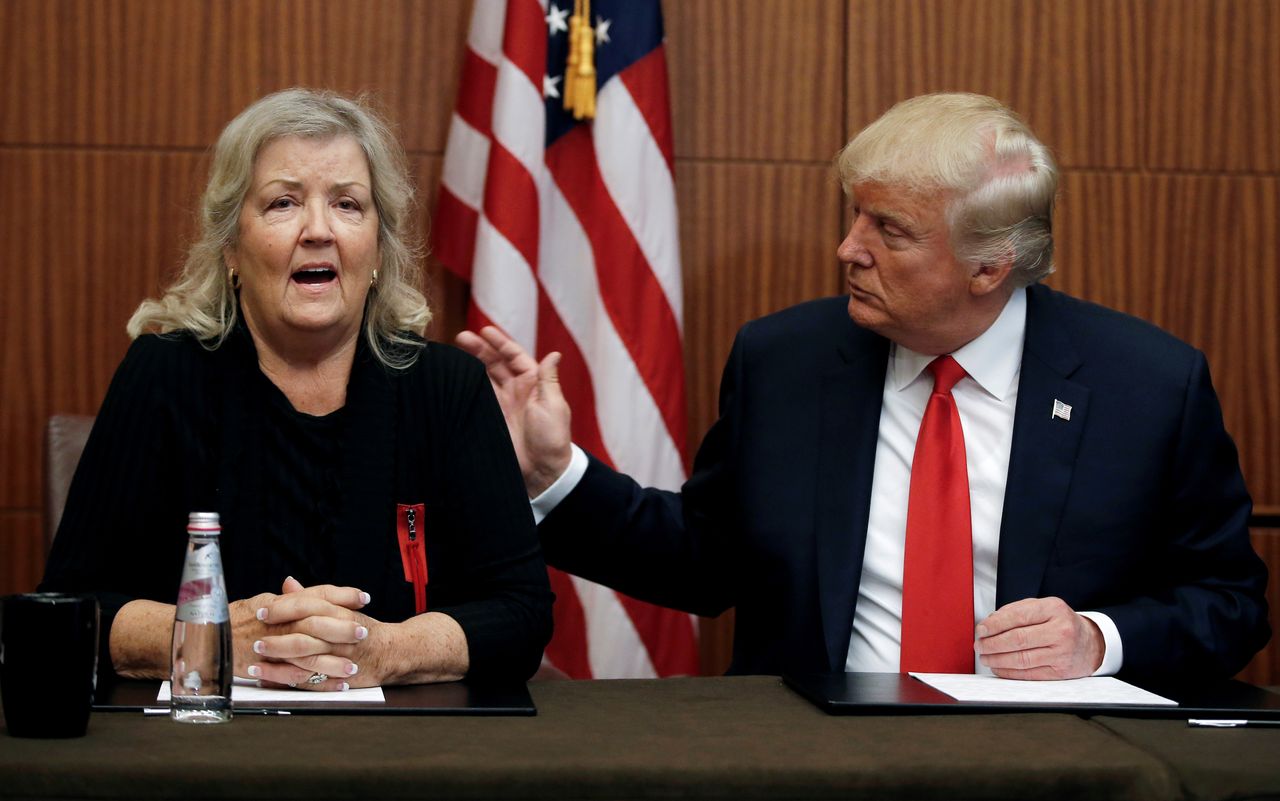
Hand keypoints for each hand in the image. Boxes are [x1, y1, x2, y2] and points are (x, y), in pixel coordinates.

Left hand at [247, 578, 468, 687]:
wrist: (393, 652)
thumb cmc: (363, 629)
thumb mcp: (341, 607)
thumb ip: (312, 596)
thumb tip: (288, 583)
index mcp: (340, 613)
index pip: (308, 606)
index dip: (283, 608)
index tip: (261, 611)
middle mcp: (341, 635)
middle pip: (306, 632)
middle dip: (277, 635)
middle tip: (254, 636)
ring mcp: (340, 658)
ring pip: (307, 658)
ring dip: (280, 659)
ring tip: (256, 658)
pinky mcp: (339, 678)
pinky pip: (311, 680)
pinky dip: (288, 680)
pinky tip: (269, 677)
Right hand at [456, 325, 572, 495]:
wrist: (541, 471)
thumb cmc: (552, 439)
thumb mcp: (554, 406)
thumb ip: (548, 380)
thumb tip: (555, 354)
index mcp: (532, 384)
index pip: (514, 356)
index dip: (500, 343)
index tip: (485, 330)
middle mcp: (515, 391)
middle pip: (495, 364)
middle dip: (479, 349)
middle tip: (461, 337)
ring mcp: (500, 405)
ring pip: (482, 378)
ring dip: (469, 365)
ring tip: (452, 354)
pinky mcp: (489, 419)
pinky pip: (474, 399)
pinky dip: (464, 388)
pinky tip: (453, 379)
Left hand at [974, 597, 1103, 679]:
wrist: (1090, 643)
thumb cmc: (1061, 623)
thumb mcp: (1042, 607)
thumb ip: (1015, 611)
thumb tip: (989, 623)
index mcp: (1054, 609)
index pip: (1017, 616)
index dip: (994, 625)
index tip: (981, 630)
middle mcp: (1060, 631)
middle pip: (1017, 639)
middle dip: (992, 644)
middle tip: (979, 645)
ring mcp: (1062, 653)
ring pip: (1021, 659)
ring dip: (997, 659)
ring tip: (985, 657)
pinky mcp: (1060, 672)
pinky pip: (1029, 674)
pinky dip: (1009, 672)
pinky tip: (998, 667)